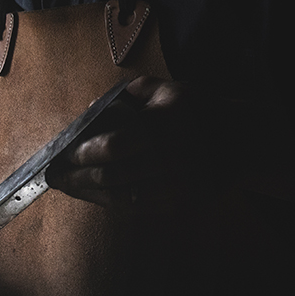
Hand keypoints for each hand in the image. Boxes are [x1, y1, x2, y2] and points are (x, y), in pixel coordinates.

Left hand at [46, 77, 248, 215]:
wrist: (241, 142)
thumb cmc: (196, 110)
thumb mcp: (166, 89)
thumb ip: (126, 95)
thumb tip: (89, 111)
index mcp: (164, 125)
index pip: (114, 146)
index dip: (83, 154)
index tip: (62, 154)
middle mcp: (170, 158)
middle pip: (112, 176)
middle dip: (76, 178)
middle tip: (53, 176)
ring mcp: (176, 185)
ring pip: (121, 196)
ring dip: (88, 194)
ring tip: (67, 187)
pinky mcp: (179, 204)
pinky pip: (136, 206)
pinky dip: (110, 201)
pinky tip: (94, 195)